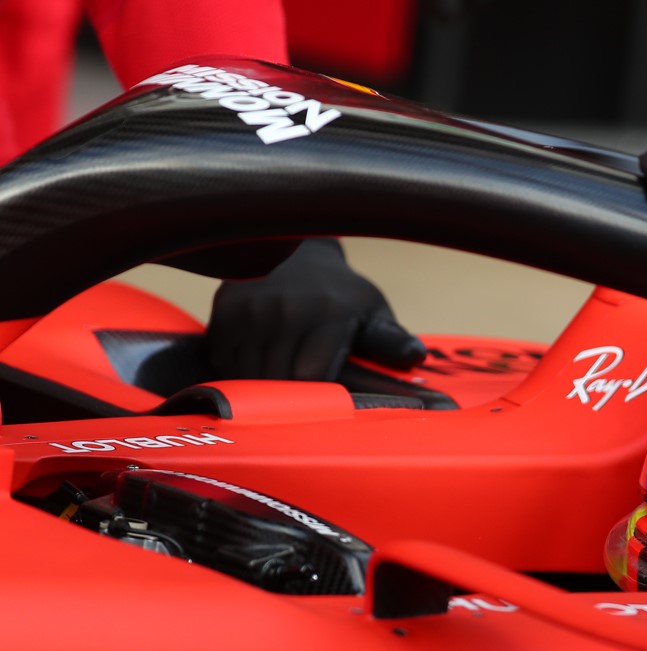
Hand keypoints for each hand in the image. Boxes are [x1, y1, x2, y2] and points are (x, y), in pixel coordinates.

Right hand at [205, 238, 426, 380]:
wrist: (299, 250)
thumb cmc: (344, 295)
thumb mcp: (373, 313)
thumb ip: (391, 340)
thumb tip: (415, 356)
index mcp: (330, 314)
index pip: (313, 377)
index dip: (316, 397)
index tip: (322, 400)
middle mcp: (287, 309)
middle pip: (278, 380)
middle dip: (289, 396)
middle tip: (301, 393)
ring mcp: (252, 308)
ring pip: (248, 374)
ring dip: (262, 384)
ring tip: (282, 374)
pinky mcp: (225, 308)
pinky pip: (225, 359)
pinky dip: (239, 369)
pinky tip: (259, 359)